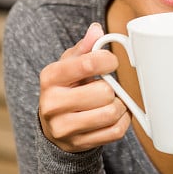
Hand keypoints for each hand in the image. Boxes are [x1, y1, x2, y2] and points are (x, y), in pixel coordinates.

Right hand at [38, 22, 130, 152]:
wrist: (54, 127)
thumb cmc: (66, 89)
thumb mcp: (68, 65)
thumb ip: (84, 47)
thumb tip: (96, 29)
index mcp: (50, 77)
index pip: (88, 64)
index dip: (108, 60)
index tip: (111, 62)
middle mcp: (52, 103)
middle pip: (103, 92)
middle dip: (112, 88)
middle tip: (108, 87)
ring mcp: (64, 127)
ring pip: (111, 113)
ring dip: (120, 106)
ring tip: (112, 101)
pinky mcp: (79, 144)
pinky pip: (115, 131)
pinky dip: (123, 122)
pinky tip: (115, 115)